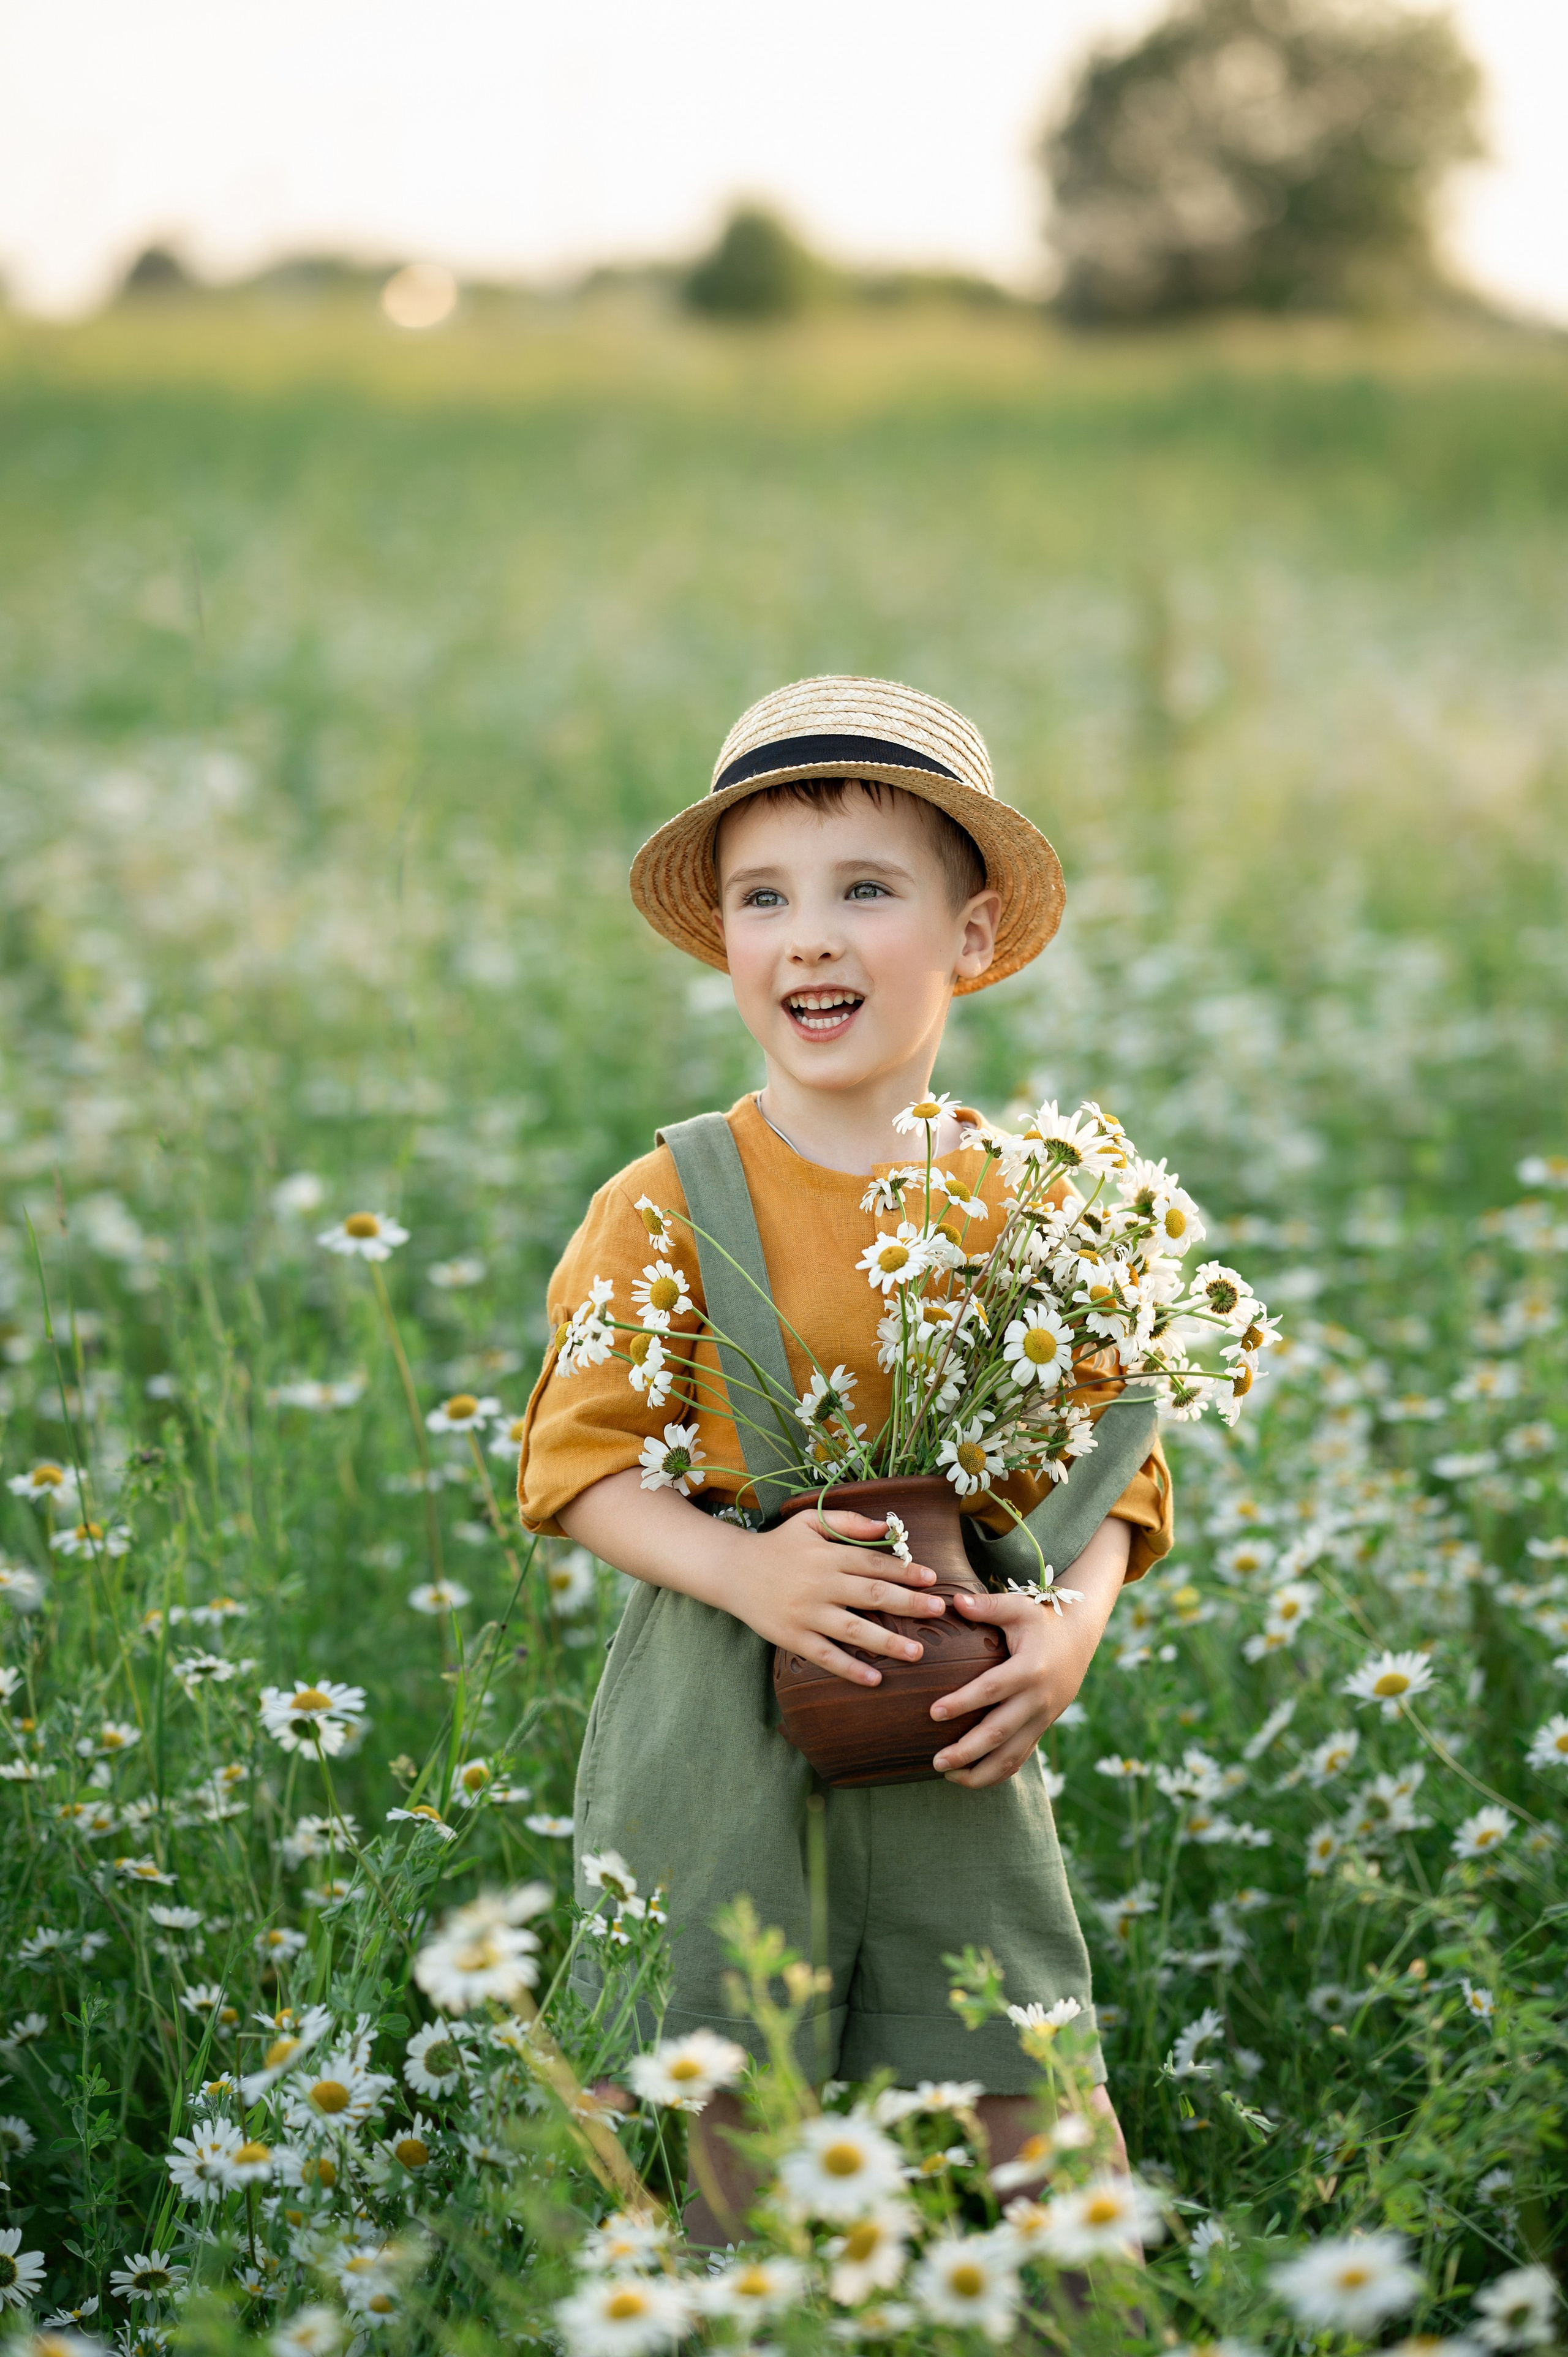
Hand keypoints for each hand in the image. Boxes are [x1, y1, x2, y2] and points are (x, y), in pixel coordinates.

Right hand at [733, 1510, 947, 1686]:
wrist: (733, 1570)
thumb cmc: (779, 1545)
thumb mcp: (810, 1521)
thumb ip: (849, 1521)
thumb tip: (888, 1527)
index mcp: (827, 1554)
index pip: (874, 1563)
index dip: (905, 1571)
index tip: (933, 1579)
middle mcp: (820, 1583)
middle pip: (871, 1594)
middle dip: (908, 1603)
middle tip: (938, 1611)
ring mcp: (806, 1613)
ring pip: (853, 1629)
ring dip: (887, 1641)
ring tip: (917, 1652)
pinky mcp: (793, 1637)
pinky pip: (825, 1655)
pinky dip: (850, 1668)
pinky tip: (874, 1678)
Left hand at [929, 1516, 1131, 1786]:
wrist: (1079, 1638)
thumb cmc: (1042, 1620)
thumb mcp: (1019, 1608)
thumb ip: (988, 1606)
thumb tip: (955, 1602)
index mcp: (1030, 1668)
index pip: (992, 1689)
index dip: (963, 1702)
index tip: (934, 1712)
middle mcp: (1038, 1699)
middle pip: (1000, 1732)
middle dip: (967, 1750)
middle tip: (936, 1760)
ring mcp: (1042, 1718)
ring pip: (1012, 1756)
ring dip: (980, 1771)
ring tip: (947, 1776)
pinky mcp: (1042, 1728)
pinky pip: (1021, 1758)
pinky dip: (996, 1773)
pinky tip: (970, 1777)